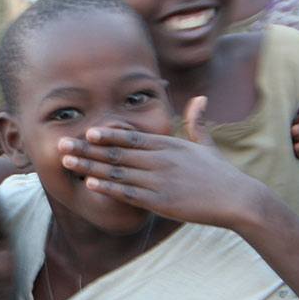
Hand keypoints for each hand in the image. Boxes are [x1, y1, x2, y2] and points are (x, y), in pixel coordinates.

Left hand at [57, 97, 262, 228]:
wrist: (237, 198)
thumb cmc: (221, 174)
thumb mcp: (206, 145)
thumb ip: (198, 123)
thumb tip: (201, 98)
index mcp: (168, 145)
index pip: (131, 138)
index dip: (107, 135)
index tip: (86, 131)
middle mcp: (160, 159)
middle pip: (116, 153)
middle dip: (86, 149)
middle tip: (61, 144)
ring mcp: (159, 180)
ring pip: (117, 171)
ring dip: (89, 166)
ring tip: (66, 162)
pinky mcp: (161, 201)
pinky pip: (129, 193)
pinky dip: (108, 187)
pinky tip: (90, 183)